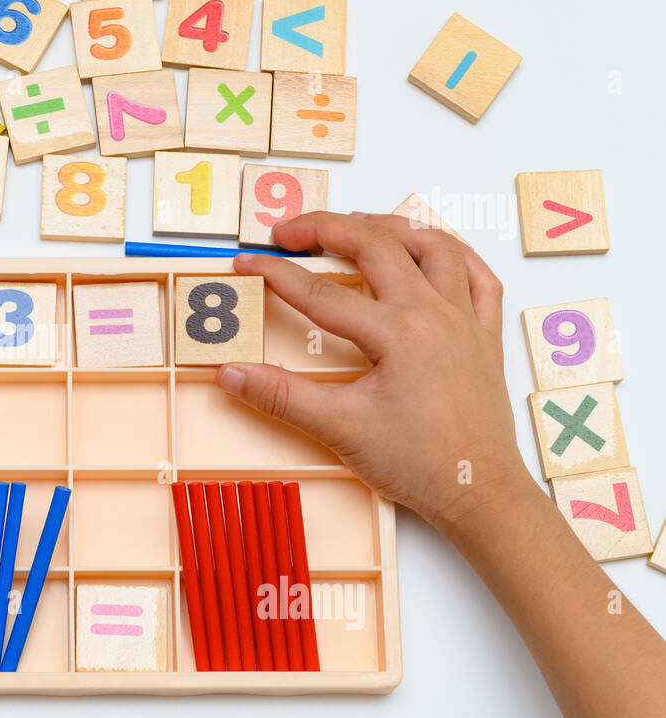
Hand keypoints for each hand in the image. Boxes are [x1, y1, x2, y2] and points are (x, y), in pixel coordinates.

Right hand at [218, 212, 528, 531]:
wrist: (480, 492)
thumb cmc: (418, 463)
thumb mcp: (340, 428)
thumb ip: (281, 396)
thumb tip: (232, 373)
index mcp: (397, 333)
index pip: (321, 293)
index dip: (276, 274)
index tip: (245, 264)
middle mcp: (434, 314)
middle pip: (377, 245)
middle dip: (326, 228)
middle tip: (288, 232)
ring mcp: (465, 320)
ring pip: (434, 246)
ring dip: (390, 227)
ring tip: (355, 225)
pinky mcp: (485, 336)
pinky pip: (478, 276)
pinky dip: (453, 253)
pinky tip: (432, 251)